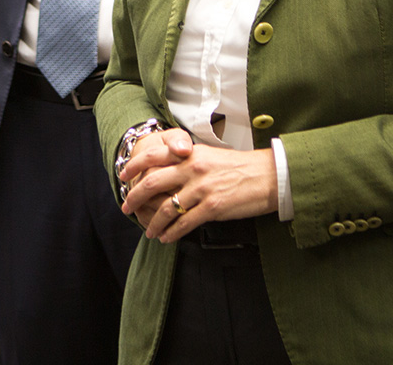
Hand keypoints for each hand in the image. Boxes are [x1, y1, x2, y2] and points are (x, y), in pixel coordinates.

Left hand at [120, 138, 275, 243]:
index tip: (123, 176)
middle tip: (126, 208)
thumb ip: (190, 161)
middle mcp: (193, 168)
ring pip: (166, 208)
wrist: (268, 176)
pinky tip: (167, 238)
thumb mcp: (211, 156)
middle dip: (135, 198)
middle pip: (153, 183)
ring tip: (149, 231)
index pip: (154, 155)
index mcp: (192, 153)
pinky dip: (171, 233)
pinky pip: (184, 223)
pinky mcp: (212, 207)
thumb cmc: (241, 167)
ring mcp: (202, 188)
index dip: (134, 166)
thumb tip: (169, 171)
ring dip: (153, 223)